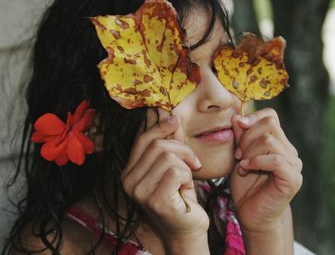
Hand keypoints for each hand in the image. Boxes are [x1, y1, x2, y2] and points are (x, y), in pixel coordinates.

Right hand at [121, 114, 209, 251]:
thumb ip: (172, 143)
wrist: (186, 228)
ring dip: (186, 166)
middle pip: (158, 145)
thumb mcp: (175, 165)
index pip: (142, 140)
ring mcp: (139, 191)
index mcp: (130, 171)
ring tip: (187, 179)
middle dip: (182, 149)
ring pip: (168, 157)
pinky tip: (185, 189)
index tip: (175, 119)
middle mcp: (128, 181)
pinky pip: (176, 172)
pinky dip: (188, 176)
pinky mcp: (154, 200)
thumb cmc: (180, 197)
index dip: (160, 126)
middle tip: (194, 162)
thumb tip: (172, 117)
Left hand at [230, 108, 302, 233]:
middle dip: (246, 137)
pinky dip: (256, 161)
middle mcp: (289, 151)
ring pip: (270, 141)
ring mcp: (293, 164)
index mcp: (278, 143)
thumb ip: (240, 137)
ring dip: (249, 151)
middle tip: (238, 154)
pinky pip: (275, 159)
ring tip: (241, 164)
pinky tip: (245, 168)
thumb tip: (237, 117)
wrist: (251, 214)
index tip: (237, 128)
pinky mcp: (292, 178)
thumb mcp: (238, 156)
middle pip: (269, 125)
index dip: (252, 118)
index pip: (270, 116)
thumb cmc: (245, 186)